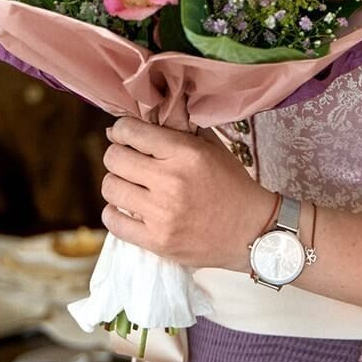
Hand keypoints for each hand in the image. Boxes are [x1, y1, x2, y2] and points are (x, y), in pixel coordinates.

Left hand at [99, 118, 274, 271]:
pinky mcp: (158, 241)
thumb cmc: (230, 185)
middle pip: (114, 159)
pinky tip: (129, 210)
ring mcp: (163, 214)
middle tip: (128, 162)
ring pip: (110, 188)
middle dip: (117, 156)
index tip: (125, 136)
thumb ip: (177, 128)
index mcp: (186, 154)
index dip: (122, 130)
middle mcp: (172, 181)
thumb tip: (132, 120)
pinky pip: (113, 221)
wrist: (251, 231)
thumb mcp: (211, 147)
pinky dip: (115, 214)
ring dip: (116, 185)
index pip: (130, 131)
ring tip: (130, 186)